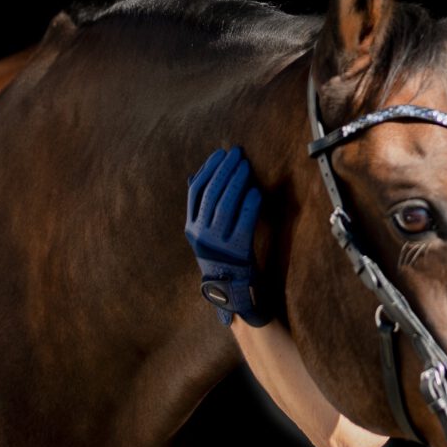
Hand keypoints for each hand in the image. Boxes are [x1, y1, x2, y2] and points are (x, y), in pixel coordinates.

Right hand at [185, 146, 269, 326]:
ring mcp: (217, 244)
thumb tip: (195, 174)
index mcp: (191, 229)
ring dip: (236, 182)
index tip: (220, 154)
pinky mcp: (237, 252)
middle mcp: (200, 235)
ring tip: (246, 167)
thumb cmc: (223, 258)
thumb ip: (201, 209)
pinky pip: (243, 222)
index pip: (195, 191)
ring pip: (225, 205)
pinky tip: (255, 191)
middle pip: (211, 194)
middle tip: (237, 155)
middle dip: (225, 170)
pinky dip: (249, 204)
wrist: (233, 292)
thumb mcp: (206, 235)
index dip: (208, 170)